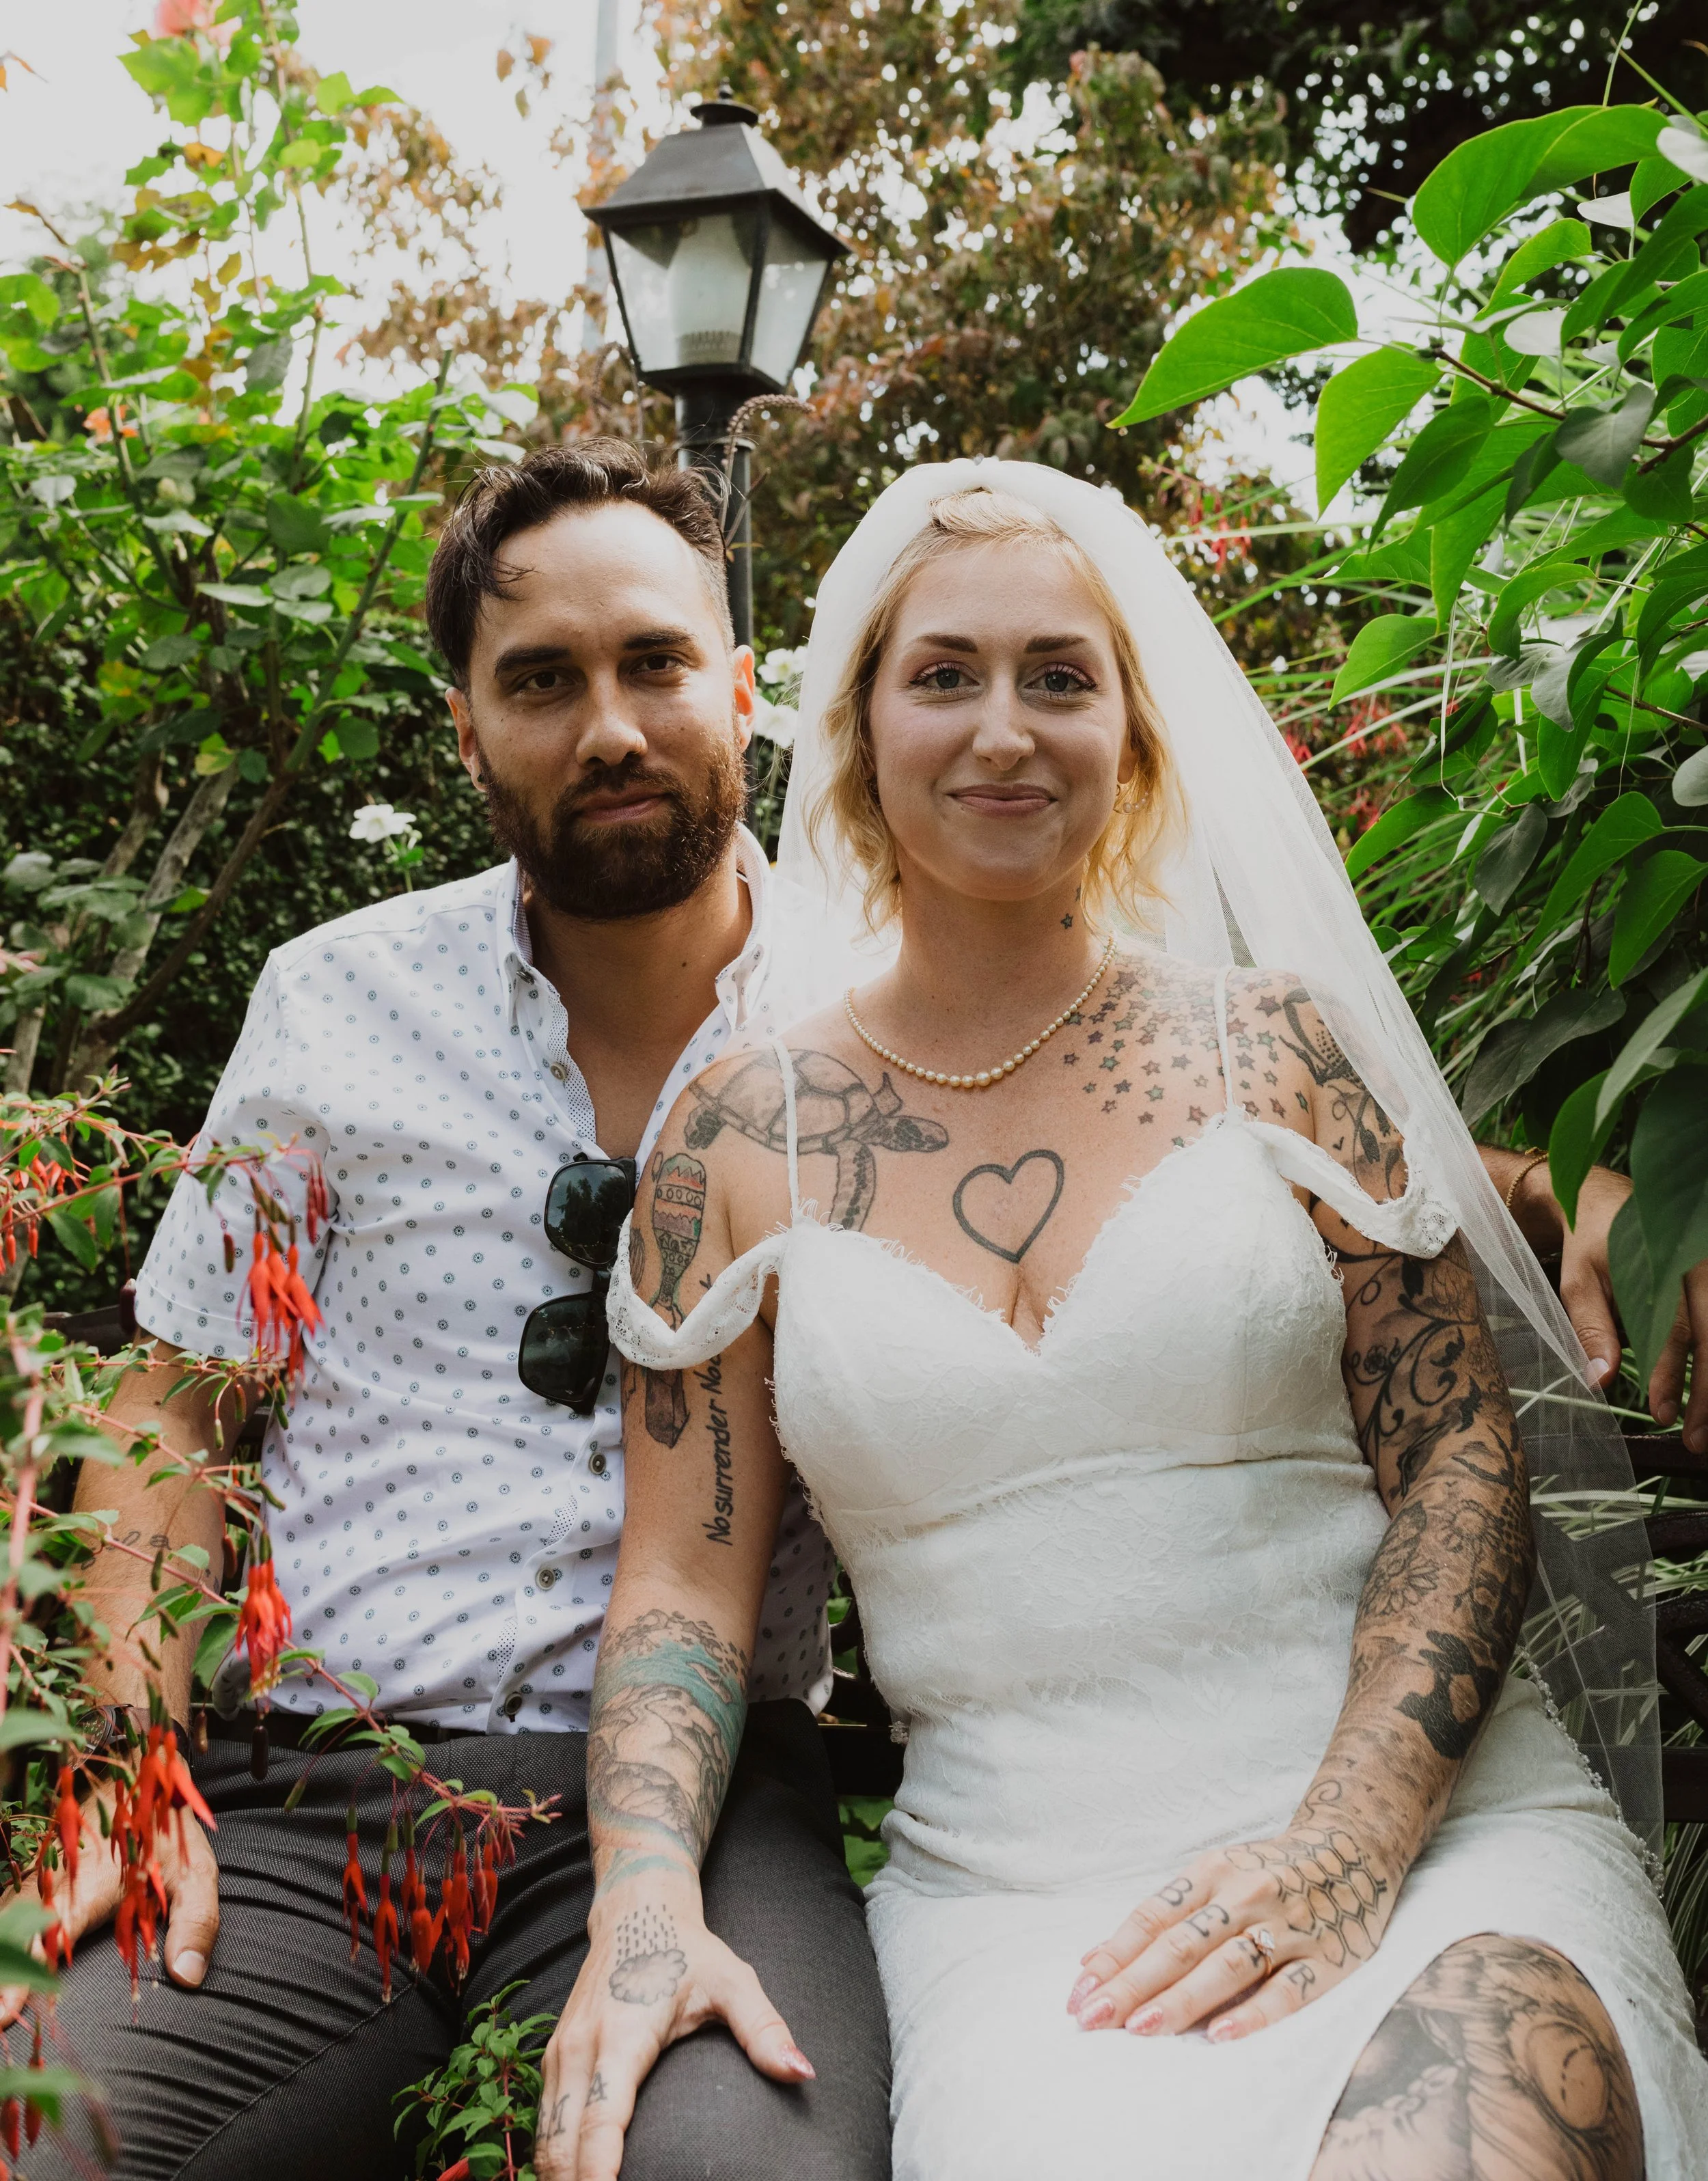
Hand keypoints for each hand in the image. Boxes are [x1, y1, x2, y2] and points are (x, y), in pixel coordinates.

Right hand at [0, 1782, 218, 2024]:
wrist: (133, 1771)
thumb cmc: (163, 1827)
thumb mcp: (194, 1870)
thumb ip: (195, 1922)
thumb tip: (187, 1976)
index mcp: (95, 1879)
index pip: (51, 1932)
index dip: (23, 1973)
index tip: (3, 2012)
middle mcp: (55, 1880)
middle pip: (11, 1930)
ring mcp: (37, 1879)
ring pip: (3, 1919)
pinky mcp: (30, 1881)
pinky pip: (5, 1913)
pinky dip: (1, 1940)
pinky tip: (1, 1974)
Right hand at [534, 1884, 812, 2180]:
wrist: (637, 1910)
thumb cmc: (687, 1951)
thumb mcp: (733, 1981)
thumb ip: (763, 2029)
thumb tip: (803, 2072)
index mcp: (622, 2034)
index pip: (601, 2120)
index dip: (598, 2172)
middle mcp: (581, 2047)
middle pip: (562, 2143)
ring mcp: (561, 2053)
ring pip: (545, 2139)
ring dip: (560, 2178)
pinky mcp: (556, 2059)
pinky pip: (543, 2123)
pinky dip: (554, 2159)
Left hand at [1066, 1819, 1396, 2044]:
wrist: (1354, 1848)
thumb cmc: (1267, 1871)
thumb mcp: (1213, 1877)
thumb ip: (1162, 1918)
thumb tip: (1094, 1960)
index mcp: (1211, 1873)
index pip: (1152, 1919)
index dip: (1113, 1956)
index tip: (1077, 1993)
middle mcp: (1244, 1896)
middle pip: (1180, 1945)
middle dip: (1132, 1984)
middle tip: (1092, 2019)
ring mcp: (1286, 1927)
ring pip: (1226, 1967)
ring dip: (1180, 2000)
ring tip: (1140, 2028)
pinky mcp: (1327, 1959)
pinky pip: (1288, 1991)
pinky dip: (1254, 2014)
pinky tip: (1221, 2036)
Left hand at [1555, 1165, 1707, 1451]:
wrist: (1604, 1197)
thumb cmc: (1590, 1242)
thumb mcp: (1579, 1281)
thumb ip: (1592, 1327)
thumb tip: (1600, 1381)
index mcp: (1668, 1262)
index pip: (1678, 1328)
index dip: (1673, 1374)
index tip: (1662, 1413)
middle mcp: (1702, 1266)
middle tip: (1694, 1440)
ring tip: (1704, 1433)